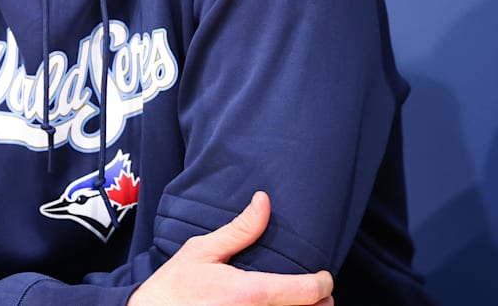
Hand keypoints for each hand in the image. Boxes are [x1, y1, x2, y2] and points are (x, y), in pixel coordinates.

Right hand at [128, 191, 334, 305]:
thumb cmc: (174, 286)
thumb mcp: (203, 250)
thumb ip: (240, 230)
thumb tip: (264, 201)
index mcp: (250, 294)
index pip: (307, 292)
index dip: (323, 282)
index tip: (323, 276)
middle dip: (320, 302)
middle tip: (312, 291)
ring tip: (297, 301)